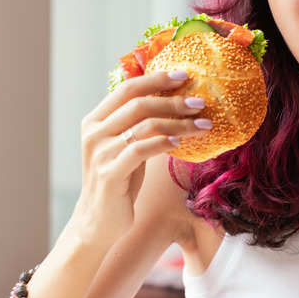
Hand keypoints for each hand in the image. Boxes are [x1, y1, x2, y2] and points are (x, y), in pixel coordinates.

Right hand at [70, 70, 209, 245]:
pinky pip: (140, 150)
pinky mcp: (110, 174)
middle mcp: (94, 133)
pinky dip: (163, 142)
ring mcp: (100, 153)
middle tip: (200, 102)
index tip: (183, 75)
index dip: (156, 79)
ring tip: (203, 125)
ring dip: (178, 122)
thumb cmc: (119, 180)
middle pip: (138, 104)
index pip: (127, 89)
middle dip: (173, 100)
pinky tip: (180, 142)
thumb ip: (139, 124)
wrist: (98, 222)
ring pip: (144, 126)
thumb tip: (175, 100)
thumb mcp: (125, 146)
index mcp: (95, 120)